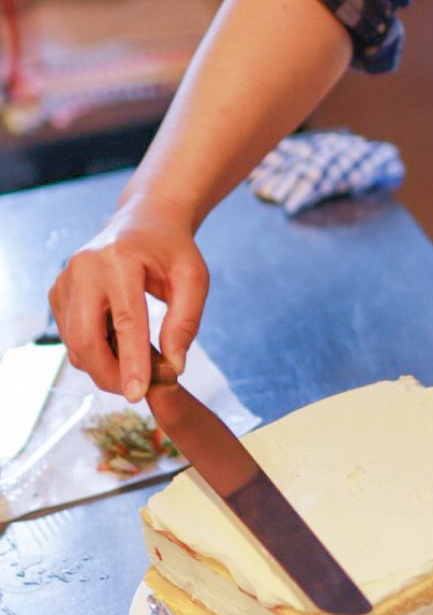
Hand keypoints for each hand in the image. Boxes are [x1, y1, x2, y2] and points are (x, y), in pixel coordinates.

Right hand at [48, 196, 207, 400]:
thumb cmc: (171, 250)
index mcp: (119, 259)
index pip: (126, 321)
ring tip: (135, 366)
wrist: (143, 221)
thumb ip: (186, 321)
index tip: (139, 393)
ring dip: (102, 366)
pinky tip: (118, 347)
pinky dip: (93, 352)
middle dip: (109, 374)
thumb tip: (174, 365)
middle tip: (136, 391)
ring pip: (75, 344)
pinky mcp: (57, 292)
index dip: (132, 361)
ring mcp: (64, 280)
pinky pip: (70, 337)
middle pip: (86, 338)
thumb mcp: (193, 278)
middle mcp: (84, 268)